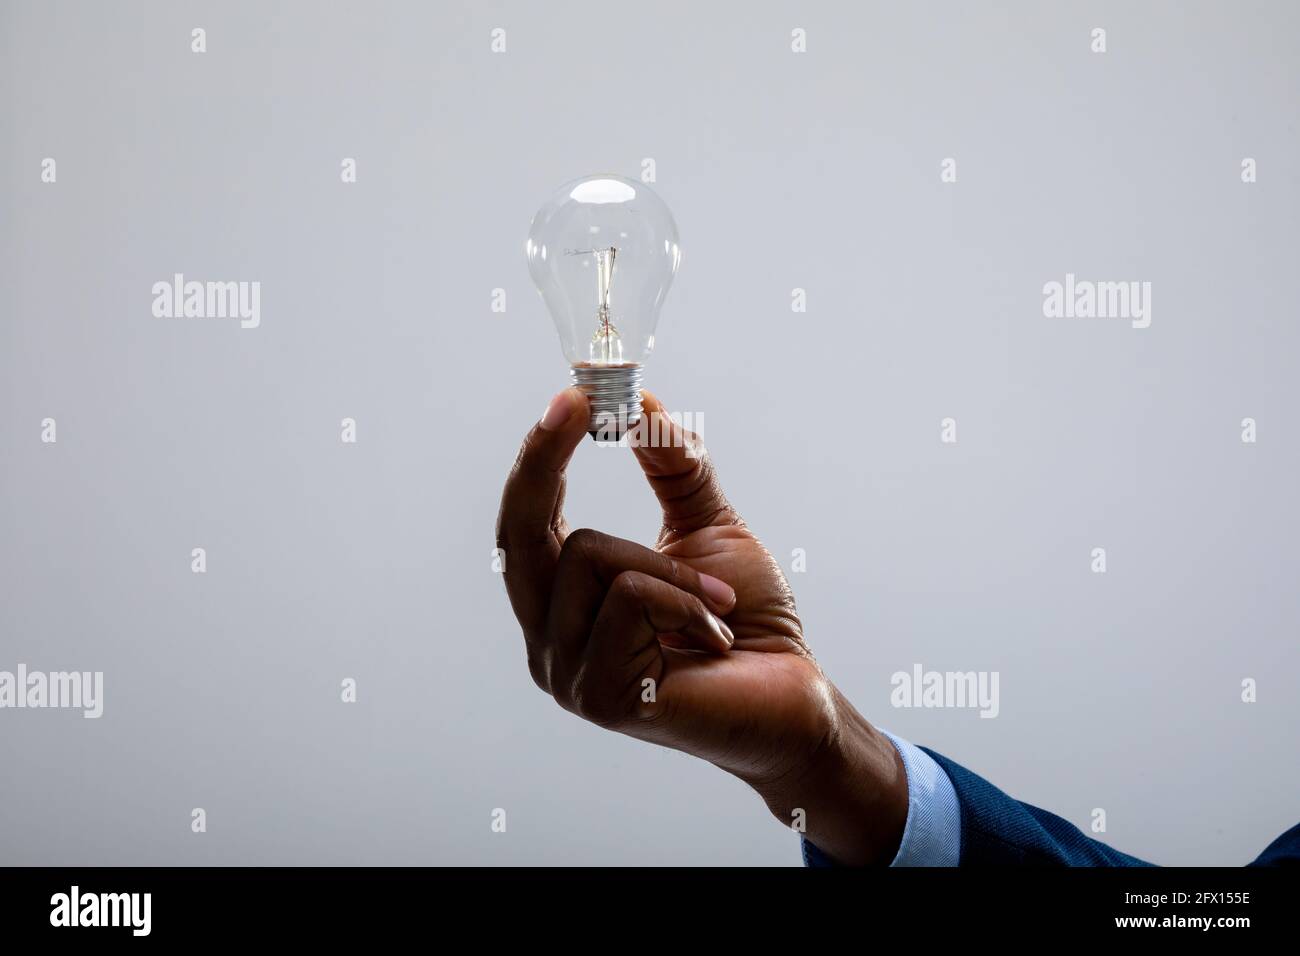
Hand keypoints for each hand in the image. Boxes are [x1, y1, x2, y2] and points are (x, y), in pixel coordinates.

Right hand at [496, 388, 907, 863]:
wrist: (794, 700)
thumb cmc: (746, 621)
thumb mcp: (706, 527)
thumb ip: (671, 467)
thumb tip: (639, 397)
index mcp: (562, 604)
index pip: (523, 524)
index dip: (537, 458)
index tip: (569, 395)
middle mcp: (548, 642)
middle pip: (519, 533)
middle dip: (545, 459)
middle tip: (581, 399)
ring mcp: (567, 674)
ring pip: (589, 554)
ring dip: (670, 566)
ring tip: (716, 604)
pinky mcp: (599, 696)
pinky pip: (630, 598)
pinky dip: (687, 600)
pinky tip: (714, 639)